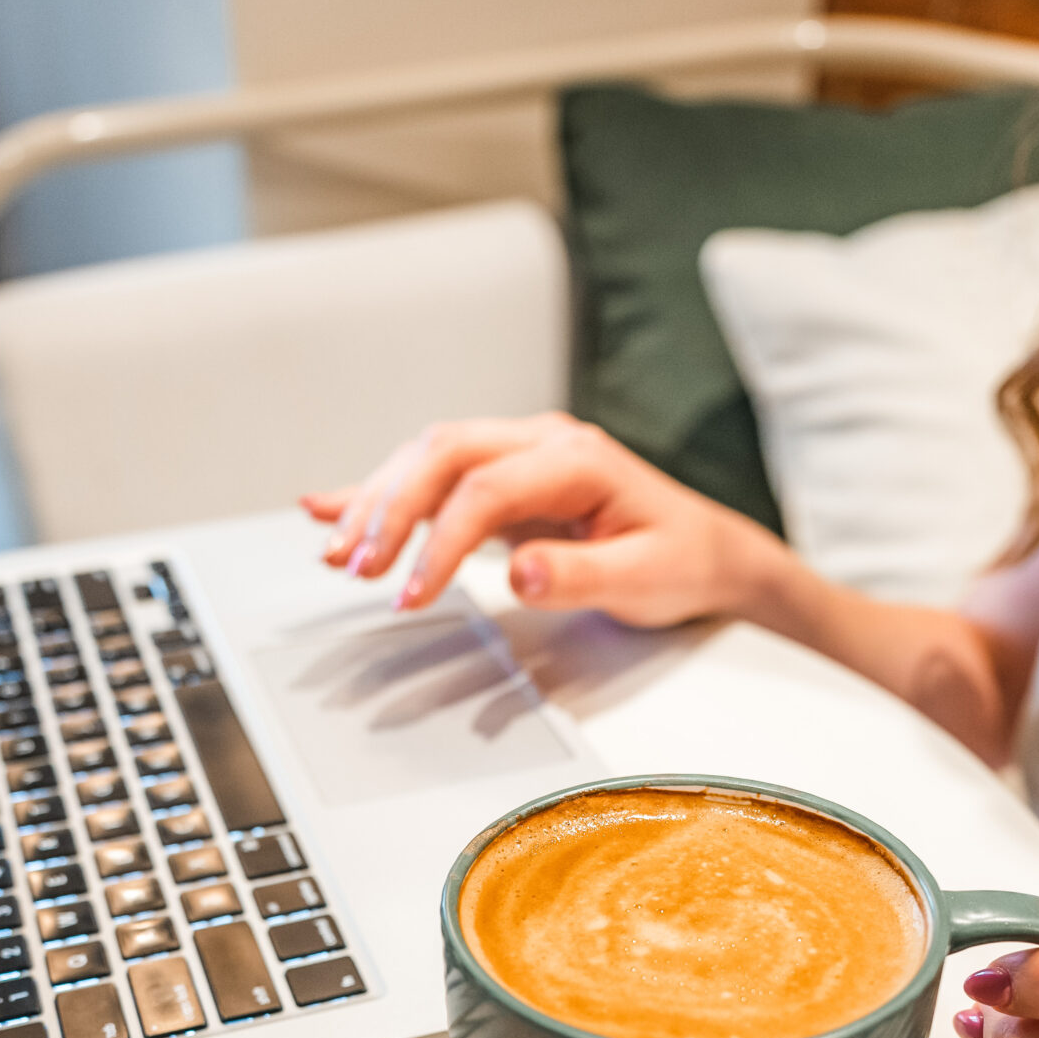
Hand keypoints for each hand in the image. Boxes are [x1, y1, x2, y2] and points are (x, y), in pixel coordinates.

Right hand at [301, 413, 782, 628]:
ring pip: (428, 459)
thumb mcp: (643, 579)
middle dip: (390, 509)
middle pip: (442, 455)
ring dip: (377, 502)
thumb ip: (581, 576)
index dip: (438, 541)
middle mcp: (541, 442)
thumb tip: (520, 571)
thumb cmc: (681, 562)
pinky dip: (381, 493)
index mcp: (575, 458)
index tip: (412, 596)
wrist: (708, 553)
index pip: (484, 488)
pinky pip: (433, 477)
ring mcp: (519, 455)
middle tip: (358, 569)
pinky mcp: (504, 480)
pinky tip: (330, 507)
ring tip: (337, 555)